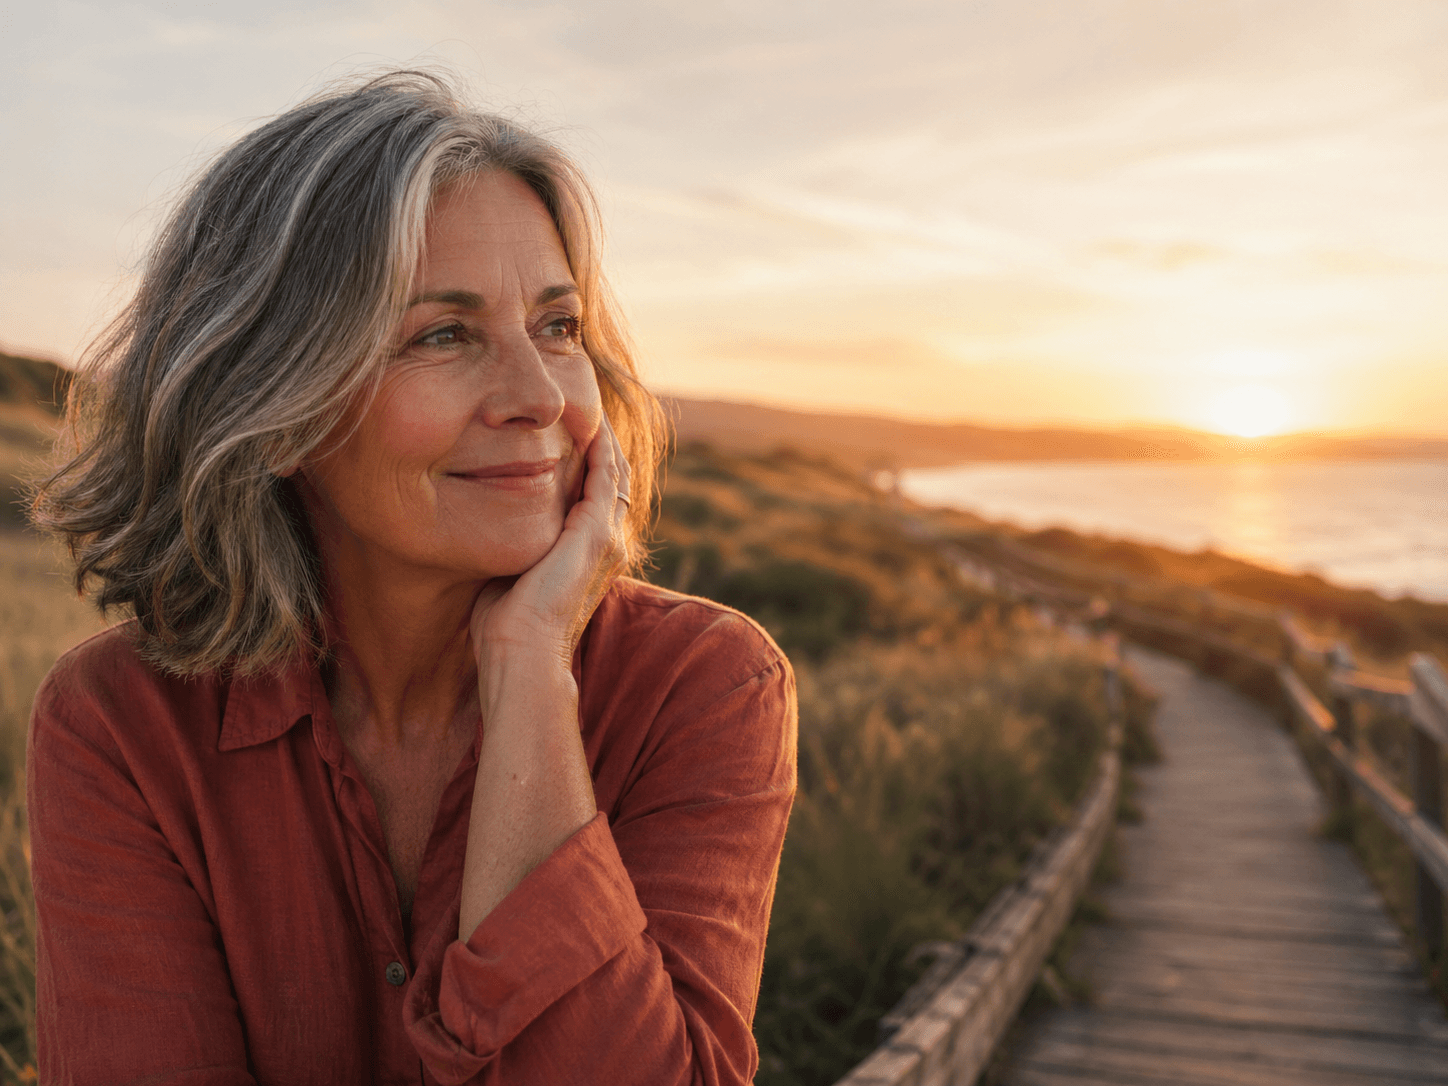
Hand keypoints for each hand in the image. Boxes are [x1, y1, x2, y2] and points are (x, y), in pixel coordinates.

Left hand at [468, 413, 631, 671]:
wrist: (521, 654)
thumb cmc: (505, 626)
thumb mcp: (511, 570)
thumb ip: (512, 542)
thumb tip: (485, 521)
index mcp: (592, 553)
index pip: (598, 493)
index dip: (588, 459)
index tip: (567, 428)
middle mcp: (609, 542)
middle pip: (614, 475)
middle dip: (600, 438)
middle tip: (580, 401)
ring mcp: (608, 537)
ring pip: (614, 468)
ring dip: (603, 433)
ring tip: (585, 399)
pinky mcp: (597, 533)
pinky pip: (605, 473)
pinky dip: (600, 443)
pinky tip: (586, 419)